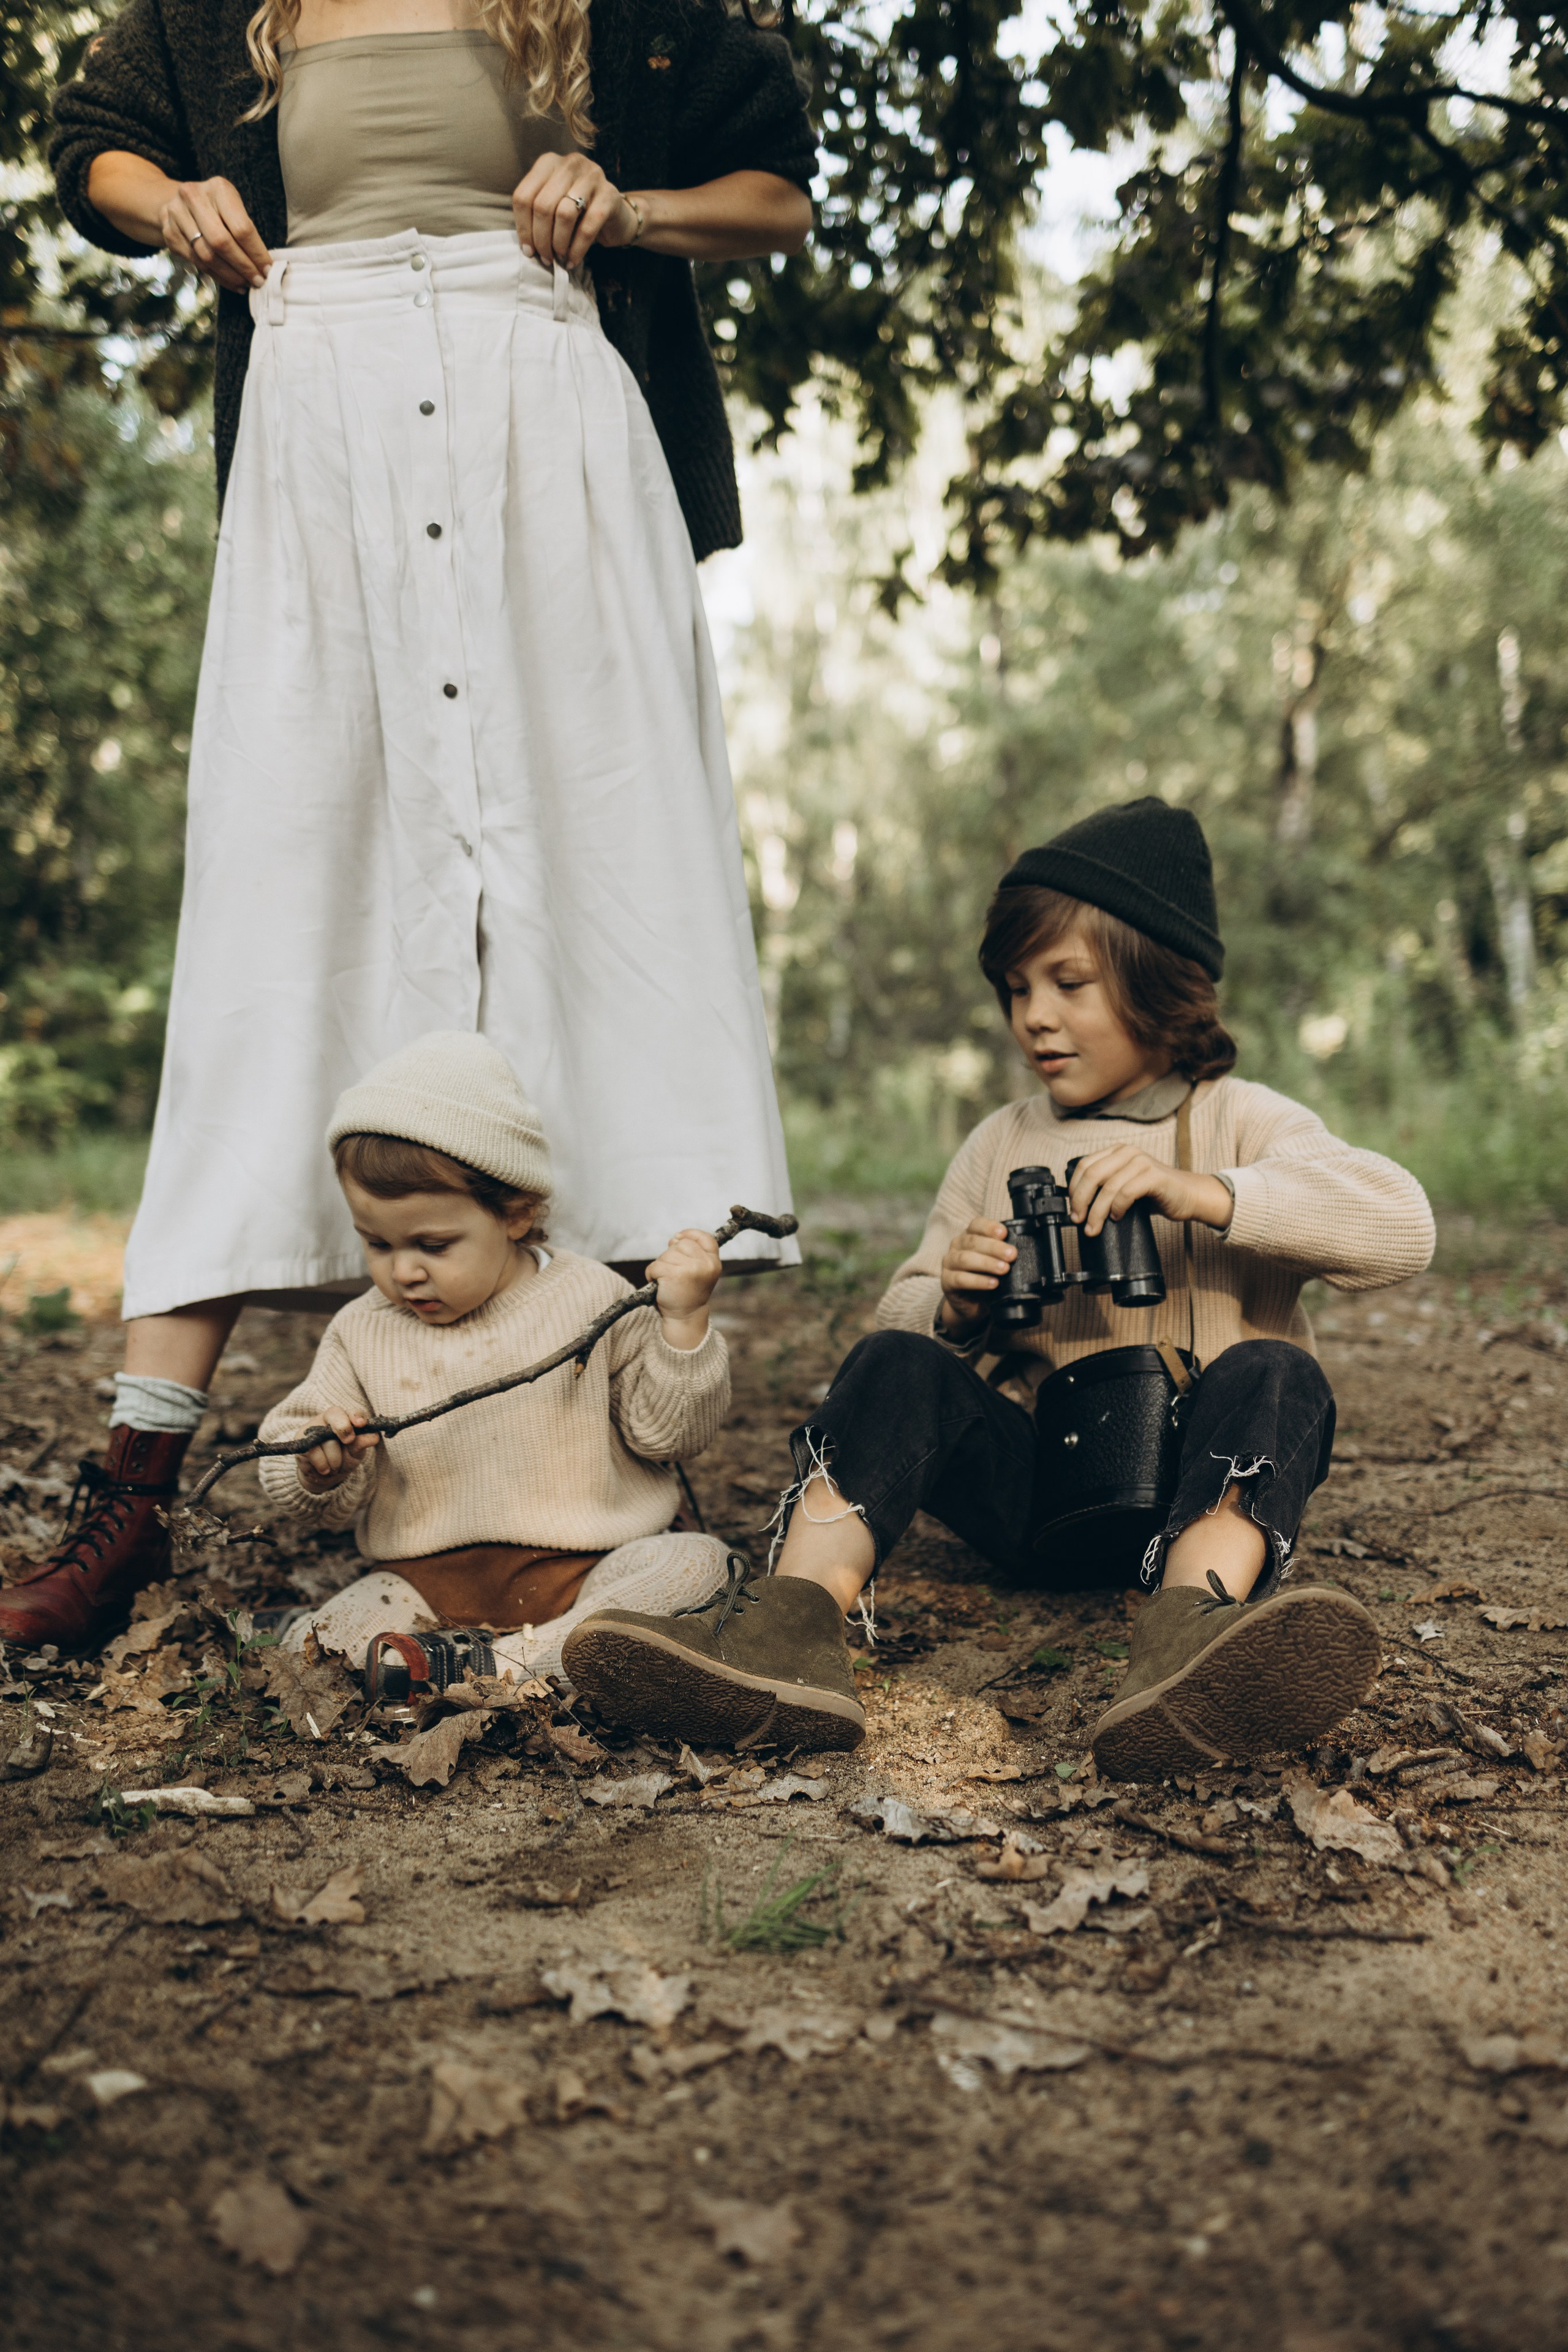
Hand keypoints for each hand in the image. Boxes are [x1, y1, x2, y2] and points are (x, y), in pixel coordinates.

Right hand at [157, 175, 270, 290]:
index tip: (268, 269)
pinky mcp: (170, 233)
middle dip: (243, 267)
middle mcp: (194, 197)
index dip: (256, 253)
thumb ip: (245, 230)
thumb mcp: (232, 206)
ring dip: (230, 275)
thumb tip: (264, 266)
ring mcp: (177, 214)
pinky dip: (217, 276)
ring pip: (208, 256)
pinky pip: (197, 262)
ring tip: (245, 283)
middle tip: (258, 281)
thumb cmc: (216, 207)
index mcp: (218, 188)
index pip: (241, 227)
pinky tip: (231, 282)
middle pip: (222, 242)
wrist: (179, 202)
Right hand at [297, 1406, 380, 1493]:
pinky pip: (315, 1453)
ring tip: (334, 1465)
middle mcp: (328, 1418)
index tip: (361, 1424)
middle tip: (348, 1441)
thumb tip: (374, 1436)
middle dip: (343, 1427)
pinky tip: (324, 1469)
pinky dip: (323, 1465)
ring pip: (328, 1442)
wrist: (324, 1474)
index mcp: (346, 1418)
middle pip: (335, 1415)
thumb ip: (362, 1443)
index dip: (356, 1416)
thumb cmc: (343, 1457)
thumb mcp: (356, 1452)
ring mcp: (312, 1427)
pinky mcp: (300, 1440)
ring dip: (335, 1460)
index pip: (352, 1412)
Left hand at [512, 154, 638, 269]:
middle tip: (545, 257)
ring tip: (559, 257)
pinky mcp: (610, 195)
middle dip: (541, 239)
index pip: (523, 196)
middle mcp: (570, 163)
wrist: (616, 215)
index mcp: (548, 162)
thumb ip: (536, 214)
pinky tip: (572, 260)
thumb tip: (526, 246)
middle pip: (542, 206)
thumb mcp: (553, 206)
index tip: (528, 249)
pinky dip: (577, 249)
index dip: (523, 227)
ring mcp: (592, 176)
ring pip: (564, 215)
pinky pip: (587, 227)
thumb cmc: (578, 213)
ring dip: (558, 243)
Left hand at [648, 1228, 722, 1347]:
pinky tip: (659, 1284)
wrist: (685, 1317)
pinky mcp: (674, 1274)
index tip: (677, 1237)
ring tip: (667, 1281)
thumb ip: (692, 1254)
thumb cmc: (689, 1293)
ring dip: (661, 1266)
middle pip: (682, 1244)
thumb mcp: (699, 1272)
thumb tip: (674, 1239)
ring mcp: (691, 1268)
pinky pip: (655, 1265)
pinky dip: (651, 1274)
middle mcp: (705, 1264)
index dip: (690, 1234)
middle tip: (674, 1274)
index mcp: (714, 1262)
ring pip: (666, 1254)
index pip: (705, 1238)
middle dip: (672, 1256)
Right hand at [938, 1216, 1016, 1331]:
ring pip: (965, 1259)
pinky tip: (993, 1283)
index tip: (1004, 1233)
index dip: (990, 1227)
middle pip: (973, 1242)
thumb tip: (1021, 1249)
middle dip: (994, 1247)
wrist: (972, 1303)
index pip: (976, 1225)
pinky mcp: (946, 1282)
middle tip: (1012, 1255)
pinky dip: (978, 1281)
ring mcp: (949, 1263)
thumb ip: (1004, 1253)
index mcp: (969, 1236)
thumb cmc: (986, 1276)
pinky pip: (961, 1279)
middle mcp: (956, 1246)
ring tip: (1004, 1269)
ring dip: (987, 1263)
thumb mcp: (996, 1261)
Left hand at [1066, 1145, 1233, 1237]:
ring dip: (1097, 1212)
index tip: (1072, 1210)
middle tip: (1078, 1221)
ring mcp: (1142, 1162)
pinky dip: (1118, 1208)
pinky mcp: (1154, 1176)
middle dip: (1081, 1201)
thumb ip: (1105, 1188)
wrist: (1188, 1196)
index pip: (1084, 1165)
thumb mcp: (1124, 1185)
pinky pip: (1127, 1192)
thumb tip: (1078, 1208)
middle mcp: (1127, 1152)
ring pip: (1108, 1187)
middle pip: (1092, 1175)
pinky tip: (1117, 1218)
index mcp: (1116, 1152)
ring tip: (1094, 1227)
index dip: (1073, 1189)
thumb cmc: (1154, 1194)